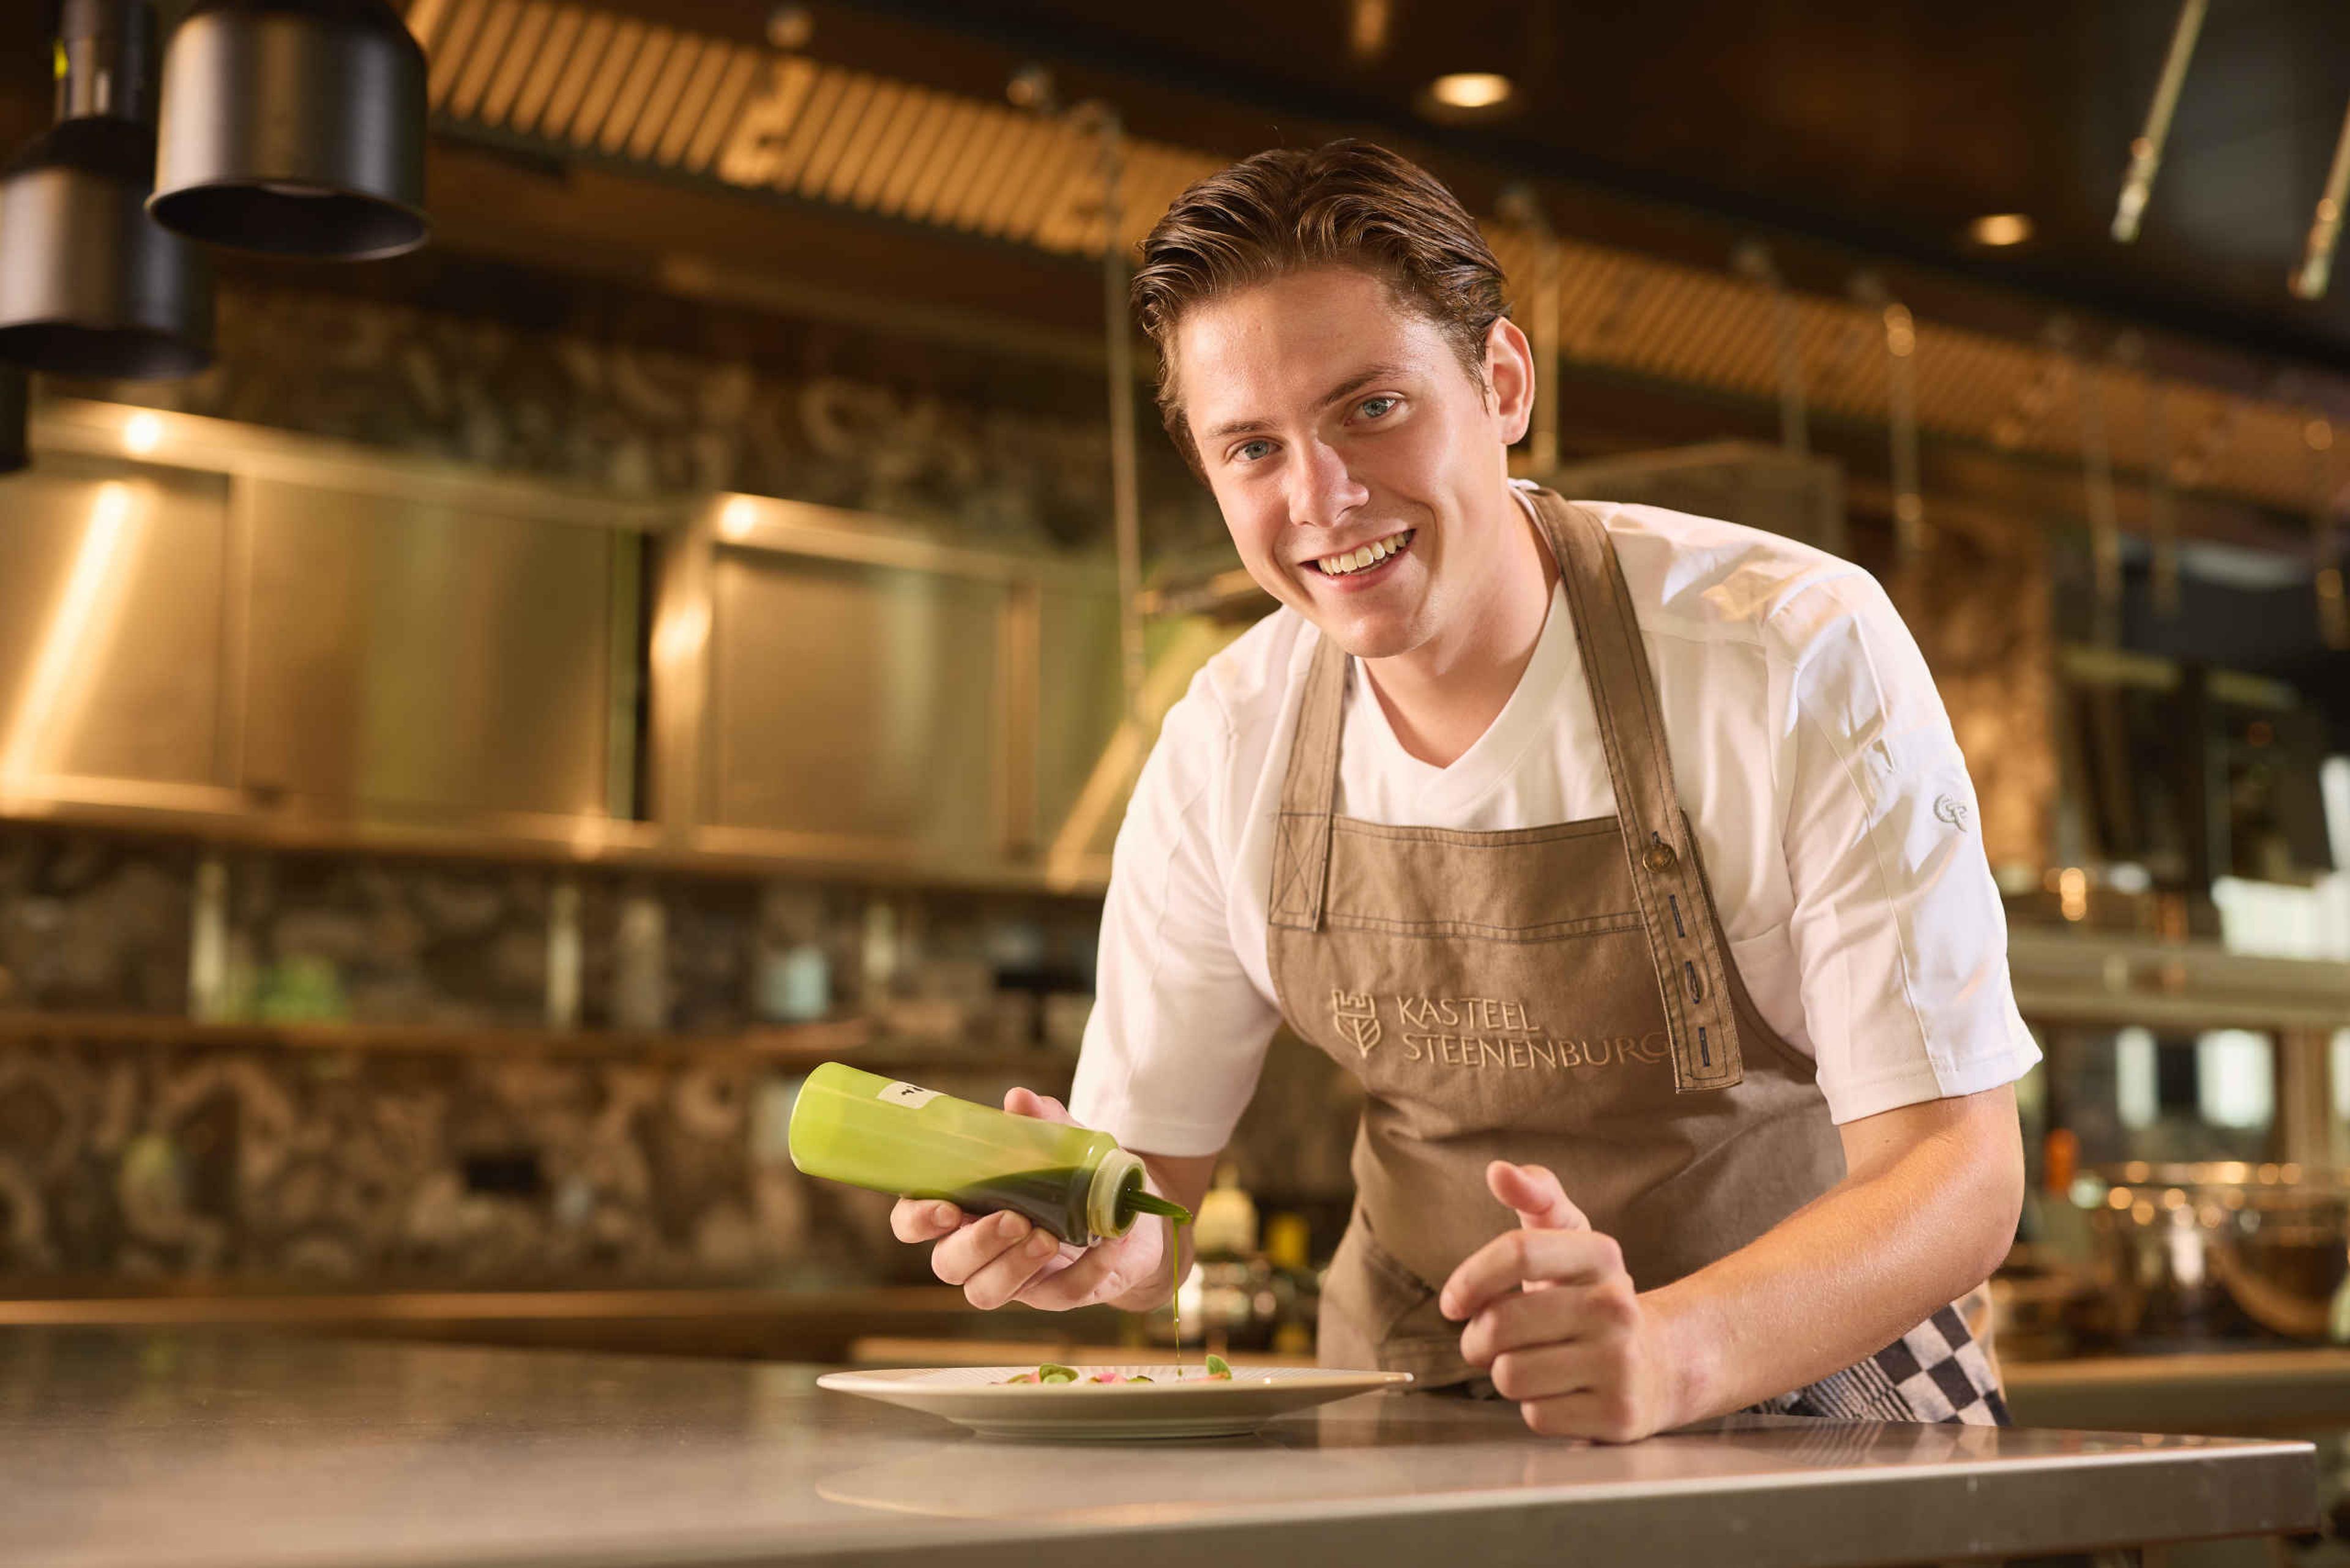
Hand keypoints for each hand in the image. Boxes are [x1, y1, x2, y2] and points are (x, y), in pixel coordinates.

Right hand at [889, 1088, 1171, 1313]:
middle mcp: (980, 1249)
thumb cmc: (1077, 1175)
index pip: (914, 1223)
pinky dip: (1084, 1271)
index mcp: (965, 1207)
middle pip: (948, 1264)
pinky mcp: (1057, 1294)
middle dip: (976, 1244)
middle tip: (1014, 1218)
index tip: (946, 1208)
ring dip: (1014, 1265)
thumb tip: (1018, 1098)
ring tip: (1048, 1237)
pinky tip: (1105, 1245)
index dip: (918, 1220)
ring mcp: (1015, 1277)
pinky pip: (1060, 1294)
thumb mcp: (1062, 1142)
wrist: (1131, 1214)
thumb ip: (1039, 1123)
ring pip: (987, 1292)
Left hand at [1438, 1159, 1679, 1442]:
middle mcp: (1616, 1306)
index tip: (1453, 1302)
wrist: (1661, 1364)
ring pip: (1510, 1375)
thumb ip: (1536, 1196)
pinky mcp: (1618, 1415)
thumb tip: (1498, 1170)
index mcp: (1600, 1254)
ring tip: (1531, 1363)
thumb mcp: (1572, 1240)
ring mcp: (1621, 1363)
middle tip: (1490, 1341)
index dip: (1470, 1278)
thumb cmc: (1592, 1297)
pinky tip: (1561, 1392)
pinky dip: (1536, 1407)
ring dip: (1505, 1374)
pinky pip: (1535, 1415)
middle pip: (1500, 1324)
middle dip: (1478, 1339)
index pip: (1518, 1250)